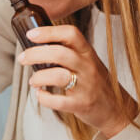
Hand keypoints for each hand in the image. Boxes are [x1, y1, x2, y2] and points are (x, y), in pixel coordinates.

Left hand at [19, 25, 137, 138]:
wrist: (116, 108)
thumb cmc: (95, 82)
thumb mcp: (86, 62)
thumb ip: (68, 52)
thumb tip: (37, 45)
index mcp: (87, 53)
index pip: (71, 34)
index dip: (49, 32)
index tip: (31, 34)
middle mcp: (88, 66)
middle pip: (59, 53)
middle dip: (36, 54)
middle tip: (23, 58)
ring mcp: (86, 86)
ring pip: (58, 76)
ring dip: (39, 77)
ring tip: (33, 80)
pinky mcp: (82, 104)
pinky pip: (59, 101)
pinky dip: (44, 98)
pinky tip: (40, 94)